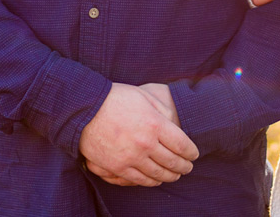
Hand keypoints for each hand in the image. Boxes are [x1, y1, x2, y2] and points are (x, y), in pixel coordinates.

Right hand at [80, 82, 197, 186]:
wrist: (84, 109)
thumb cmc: (116, 98)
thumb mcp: (144, 97)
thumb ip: (162, 111)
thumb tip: (174, 124)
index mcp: (155, 124)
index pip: (182, 144)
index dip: (191, 152)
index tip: (194, 155)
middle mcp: (146, 144)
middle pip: (173, 162)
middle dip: (184, 166)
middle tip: (189, 167)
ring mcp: (131, 157)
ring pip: (158, 174)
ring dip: (170, 176)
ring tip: (176, 175)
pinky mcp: (117, 167)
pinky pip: (139, 180)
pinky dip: (151, 181)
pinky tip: (157, 180)